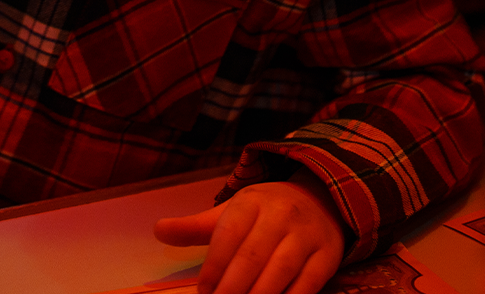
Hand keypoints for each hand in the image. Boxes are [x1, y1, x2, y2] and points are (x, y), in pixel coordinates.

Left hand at [154, 173, 344, 293]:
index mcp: (252, 202)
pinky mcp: (327, 257)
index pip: (228, 235)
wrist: (320, 200)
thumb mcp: (231, 212)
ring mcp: (306, 236)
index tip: (203, 292)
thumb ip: (196, 227)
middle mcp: (280, 215)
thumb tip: (158, 231)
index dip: (214, 266)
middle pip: (252, 256)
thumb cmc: (265, 213)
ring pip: (280, 273)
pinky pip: (308, 285)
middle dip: (233, 287)